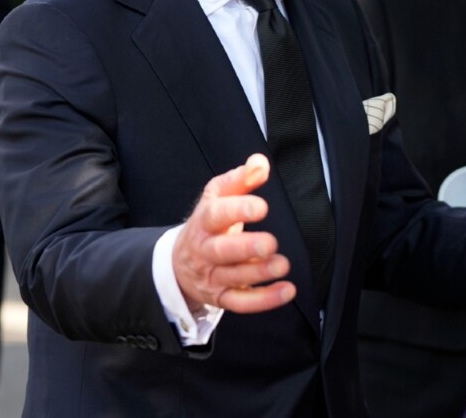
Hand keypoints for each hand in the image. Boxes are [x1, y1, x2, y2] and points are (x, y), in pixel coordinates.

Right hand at [172, 154, 294, 313]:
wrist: (179, 262)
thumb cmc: (208, 224)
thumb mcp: (218, 197)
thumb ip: (241, 179)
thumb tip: (260, 164)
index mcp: (204, 222)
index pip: (216, 215)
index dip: (237, 210)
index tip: (261, 207)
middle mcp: (205, 250)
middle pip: (221, 251)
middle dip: (246, 248)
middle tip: (270, 243)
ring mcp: (211, 276)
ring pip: (233, 278)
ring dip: (259, 274)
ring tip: (282, 265)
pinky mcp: (221, 297)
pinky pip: (241, 302)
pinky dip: (264, 300)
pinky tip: (286, 290)